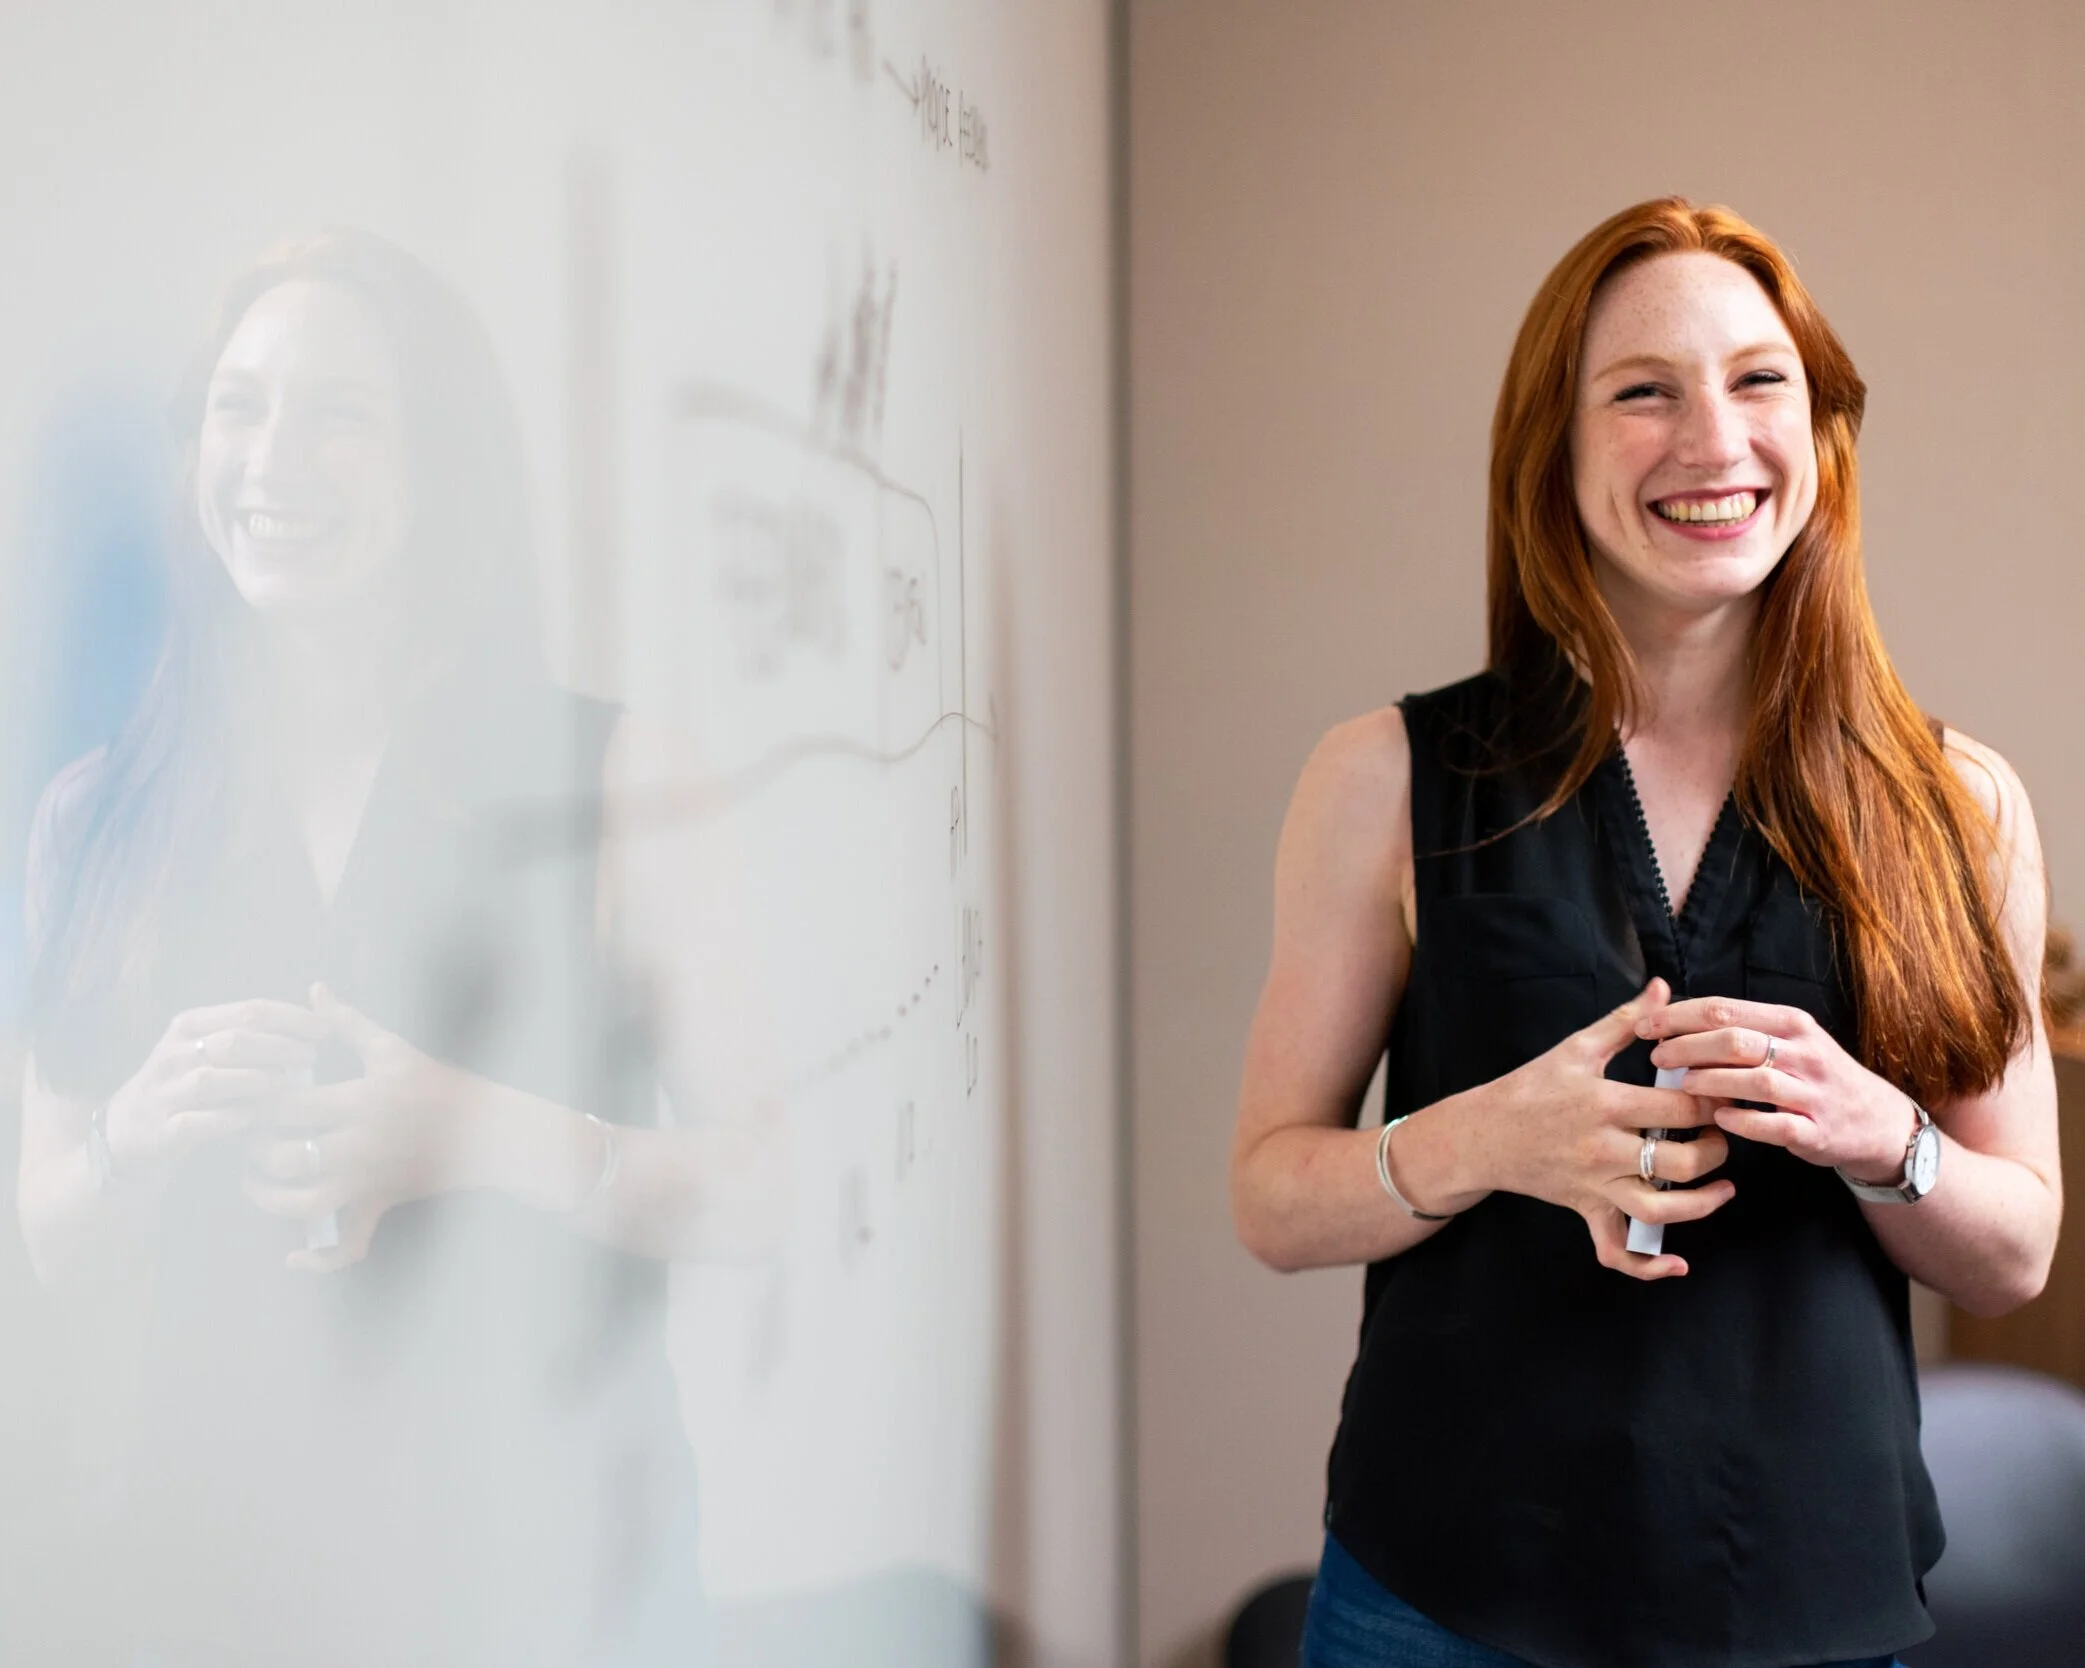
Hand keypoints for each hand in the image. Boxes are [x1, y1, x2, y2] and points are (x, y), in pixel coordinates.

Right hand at [103, 999, 327, 1173]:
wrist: (125, 1132)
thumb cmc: (185, 1085)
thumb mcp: (207, 1048)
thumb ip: (251, 1031)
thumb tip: (319, 1010)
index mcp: (190, 1025)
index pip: (250, 1010)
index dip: (294, 1018)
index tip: (327, 1029)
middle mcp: (174, 1054)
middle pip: (236, 1041)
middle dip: (281, 1048)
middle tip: (312, 1058)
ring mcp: (164, 1093)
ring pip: (213, 1080)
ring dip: (257, 1081)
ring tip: (286, 1086)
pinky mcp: (161, 1131)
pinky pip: (196, 1122)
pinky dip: (228, 1118)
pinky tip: (252, 1116)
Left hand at [244, 984, 478, 1271]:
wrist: (487, 1129)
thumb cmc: (437, 1083)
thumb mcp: (392, 1048)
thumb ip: (346, 1022)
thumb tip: (314, 990)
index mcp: (359, 1100)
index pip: (287, 1105)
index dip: (255, 1103)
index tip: (245, 1097)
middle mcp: (359, 1144)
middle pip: (284, 1157)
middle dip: (254, 1152)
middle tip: (244, 1139)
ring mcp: (368, 1179)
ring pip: (303, 1204)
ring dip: (269, 1199)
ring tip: (254, 1183)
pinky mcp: (380, 1203)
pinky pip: (349, 1244)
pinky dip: (319, 1259)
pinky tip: (292, 1256)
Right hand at [1477, 977, 1733, 1278]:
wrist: (1482, 1134)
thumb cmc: (1530, 1087)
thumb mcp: (1576, 1048)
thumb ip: (1626, 1021)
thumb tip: (1663, 989)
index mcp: (1605, 1104)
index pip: (1680, 1109)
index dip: (1714, 1102)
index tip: (1727, 1092)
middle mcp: (1603, 1150)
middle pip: (1681, 1162)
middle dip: (1716, 1149)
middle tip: (1723, 1134)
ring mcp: (1595, 1186)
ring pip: (1661, 1211)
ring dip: (1703, 1204)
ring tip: (1723, 1186)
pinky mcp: (1586, 1211)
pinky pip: (1617, 1251)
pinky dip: (1648, 1267)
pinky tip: (1677, 1263)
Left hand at [1637, 996, 1920, 1182]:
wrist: (1877, 1121)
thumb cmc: (1816, 1076)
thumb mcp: (1789, 1040)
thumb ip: (1742, 1028)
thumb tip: (1676, 1018)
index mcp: (1790, 1023)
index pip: (1724, 1010)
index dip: (1679, 1016)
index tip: (1646, 1025)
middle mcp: (1804, 1053)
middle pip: (1734, 1040)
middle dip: (1687, 1046)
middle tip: (1657, 1056)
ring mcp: (1812, 1093)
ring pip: (1754, 1080)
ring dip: (1711, 1081)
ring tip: (1682, 1085)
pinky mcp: (1816, 1131)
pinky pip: (1775, 1125)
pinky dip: (1743, 1121)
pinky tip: (1718, 1118)